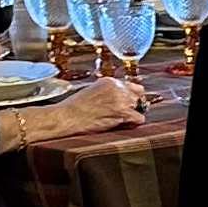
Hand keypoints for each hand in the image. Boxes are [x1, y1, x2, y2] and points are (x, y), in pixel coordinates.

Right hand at [7, 85, 146, 153]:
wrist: (66, 117)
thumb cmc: (74, 107)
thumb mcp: (92, 91)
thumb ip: (109, 92)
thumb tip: (122, 98)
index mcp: (110, 81)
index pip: (133, 86)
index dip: (132, 97)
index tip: (128, 104)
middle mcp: (117, 87)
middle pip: (139, 96)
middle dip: (135, 105)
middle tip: (126, 114)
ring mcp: (121, 99)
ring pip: (141, 106)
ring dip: (134, 114)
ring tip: (122, 120)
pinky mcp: (122, 112)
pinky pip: (139, 118)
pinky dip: (133, 123)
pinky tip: (122, 125)